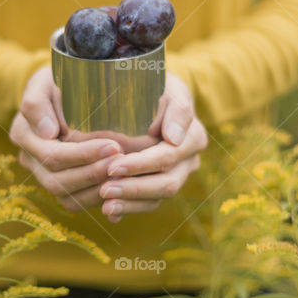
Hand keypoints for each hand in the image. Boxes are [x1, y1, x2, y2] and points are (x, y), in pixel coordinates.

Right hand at [9, 68, 119, 211]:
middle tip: (123, 161)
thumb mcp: (44, 81)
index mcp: (23, 134)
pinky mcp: (59, 185)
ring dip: (97, 189)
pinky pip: (75, 202)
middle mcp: (29, 159)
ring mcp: (43, 175)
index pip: (52, 155)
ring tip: (124, 174)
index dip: (82, 155)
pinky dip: (97, 197)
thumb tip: (48, 132)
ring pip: (66, 197)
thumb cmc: (58, 80)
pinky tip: (119, 185)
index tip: (113, 145)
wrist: (65, 89)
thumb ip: (37, 102)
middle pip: (57, 180)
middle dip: (93, 173)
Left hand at [99, 74, 206, 221]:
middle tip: (103, 188)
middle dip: (134, 188)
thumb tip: (174, 138)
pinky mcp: (161, 186)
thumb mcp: (170, 87)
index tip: (113, 165)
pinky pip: (148, 204)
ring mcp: (177, 176)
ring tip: (104, 205)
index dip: (141, 164)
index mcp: (194, 137)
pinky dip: (129, 209)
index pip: (168, 156)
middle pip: (166, 183)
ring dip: (130, 203)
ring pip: (157, 198)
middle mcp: (189, 161)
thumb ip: (177, 108)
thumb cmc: (156, 85)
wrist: (148, 93)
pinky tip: (110, 212)